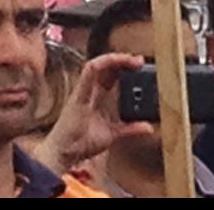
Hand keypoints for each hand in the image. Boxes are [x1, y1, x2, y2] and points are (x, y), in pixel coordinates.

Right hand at [32, 53, 153, 174]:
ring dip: (115, 59)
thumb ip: (130, 129)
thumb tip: (149, 128)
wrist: (64, 154)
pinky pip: (86, 75)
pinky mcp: (78, 95)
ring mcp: (83, 91)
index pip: (112, 76)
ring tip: (130, 59)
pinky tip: (109, 61)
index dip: (125, 68)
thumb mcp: (112, 134)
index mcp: (98, 97)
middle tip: (139, 61)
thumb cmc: (81, 143)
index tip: (140, 67)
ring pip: (98, 66)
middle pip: (107, 68)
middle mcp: (90, 91)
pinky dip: (98, 66)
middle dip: (123, 60)